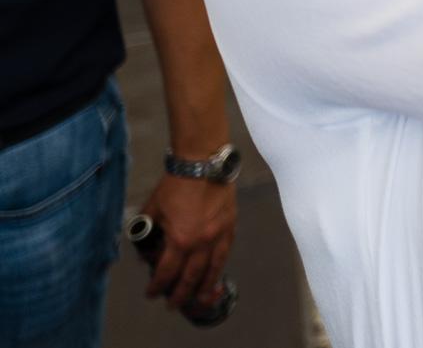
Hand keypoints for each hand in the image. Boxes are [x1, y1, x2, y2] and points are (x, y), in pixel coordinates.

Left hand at [138, 174, 236, 311]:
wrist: (203, 164)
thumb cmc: (175, 185)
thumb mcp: (152, 210)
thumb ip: (148, 231)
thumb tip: (146, 250)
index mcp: (180, 240)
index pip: (167, 272)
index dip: (157, 286)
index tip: (151, 293)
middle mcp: (201, 243)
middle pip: (191, 277)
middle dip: (180, 294)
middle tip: (173, 304)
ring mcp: (219, 236)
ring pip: (213, 269)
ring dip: (204, 287)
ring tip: (200, 299)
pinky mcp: (231, 227)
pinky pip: (225, 253)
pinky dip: (219, 267)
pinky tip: (216, 273)